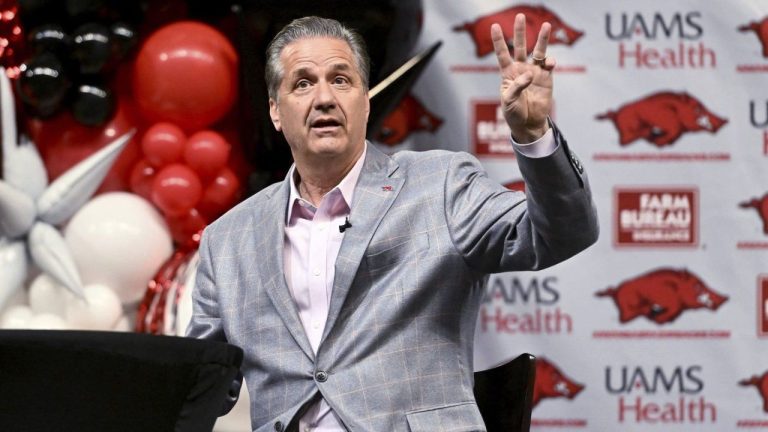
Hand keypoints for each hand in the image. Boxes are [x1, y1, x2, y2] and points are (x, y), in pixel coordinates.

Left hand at [491, 14, 555, 142]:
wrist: (528, 124)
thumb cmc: (513, 113)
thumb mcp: (509, 101)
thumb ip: (517, 86)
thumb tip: (530, 74)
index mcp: (507, 73)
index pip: (501, 54)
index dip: (498, 40)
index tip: (495, 26)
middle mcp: (520, 69)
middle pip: (519, 47)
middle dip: (520, 32)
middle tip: (520, 16)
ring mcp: (534, 72)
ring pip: (537, 51)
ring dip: (542, 39)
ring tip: (546, 26)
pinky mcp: (546, 78)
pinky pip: (548, 65)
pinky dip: (550, 61)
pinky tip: (550, 63)